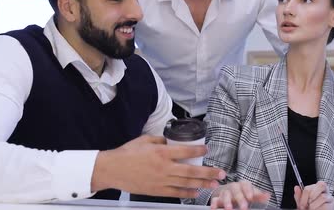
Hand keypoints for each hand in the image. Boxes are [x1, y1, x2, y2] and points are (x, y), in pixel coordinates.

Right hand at [91, 134, 225, 198]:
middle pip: (191, 171)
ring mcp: (161, 180)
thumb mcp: (145, 140)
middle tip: (221, 173)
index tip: (207, 150)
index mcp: (161, 152)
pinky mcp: (156, 191)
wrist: (112, 169)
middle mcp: (164, 167)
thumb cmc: (127, 153)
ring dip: (202, 184)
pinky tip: (196, 192)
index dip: (199, 151)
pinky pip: (175, 193)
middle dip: (208, 172)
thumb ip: (161, 140)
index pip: (186, 151)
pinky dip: (187, 193)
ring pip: (186, 183)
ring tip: (214, 184)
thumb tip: (172, 141)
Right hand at [210, 180, 270, 209]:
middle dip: (239, 198)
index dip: (248, 191)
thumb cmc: (243, 193)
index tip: (250, 197)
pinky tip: (214, 208)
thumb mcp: (252, 193)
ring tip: (229, 209)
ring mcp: (225, 192)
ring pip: (225, 194)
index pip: (246, 185)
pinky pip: (215, 199)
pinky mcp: (217, 198)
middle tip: (244, 207)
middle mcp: (234, 187)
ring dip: (227, 201)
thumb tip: (268, 195)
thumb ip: (259, 195)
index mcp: (243, 185)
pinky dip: (214, 203)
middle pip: (236, 190)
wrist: (231, 192)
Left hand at [293, 181, 333, 209]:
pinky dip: (319, 209)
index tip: (302, 203)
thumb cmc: (309, 207)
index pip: (312, 185)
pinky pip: (326, 206)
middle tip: (307, 204)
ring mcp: (329, 198)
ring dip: (314, 205)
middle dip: (312, 196)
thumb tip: (296, 188)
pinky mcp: (331, 205)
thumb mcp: (303, 201)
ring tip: (311, 209)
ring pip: (323, 197)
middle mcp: (324, 191)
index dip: (305, 194)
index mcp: (316, 187)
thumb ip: (299, 195)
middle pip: (321, 186)